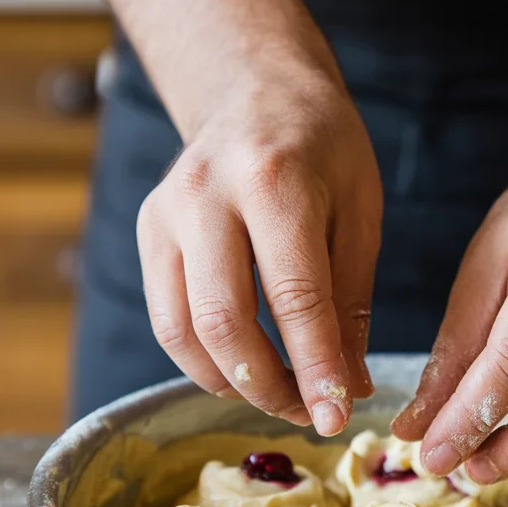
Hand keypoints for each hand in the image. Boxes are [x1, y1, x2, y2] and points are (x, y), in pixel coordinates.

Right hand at [137, 58, 382, 434]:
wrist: (254, 88)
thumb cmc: (322, 148)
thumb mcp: (359, 211)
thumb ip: (351, 301)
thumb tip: (348, 388)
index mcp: (275, 180)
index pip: (294, 297)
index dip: (315, 368)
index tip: (336, 418)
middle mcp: (207, 195)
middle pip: (224, 322)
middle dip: (269, 386)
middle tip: (309, 414)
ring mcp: (166, 212)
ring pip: (182, 330)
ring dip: (232, 382)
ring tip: (280, 397)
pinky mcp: (147, 230)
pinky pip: (166, 318)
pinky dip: (202, 360)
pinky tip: (242, 370)